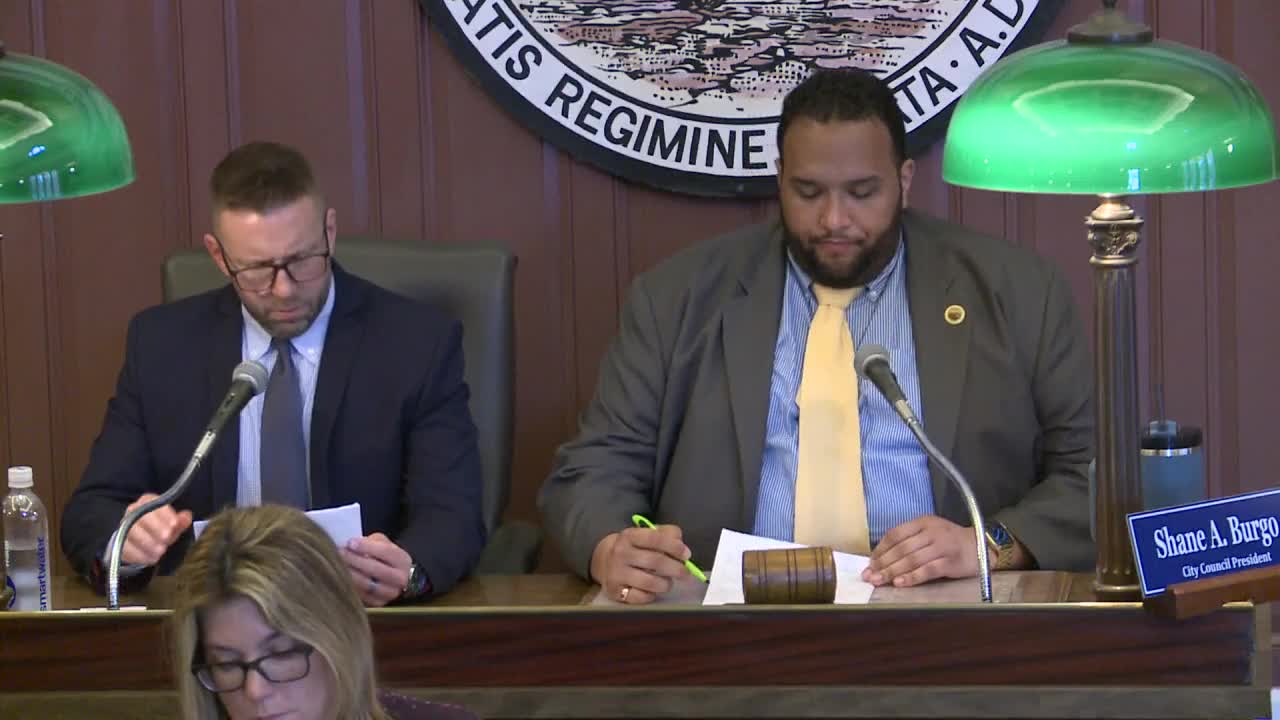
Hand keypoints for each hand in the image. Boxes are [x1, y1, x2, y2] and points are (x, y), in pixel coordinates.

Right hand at [121, 493, 192, 565]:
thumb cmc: (161, 528)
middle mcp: (133, 511)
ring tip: (161, 551)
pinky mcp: (118, 543)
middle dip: (155, 528)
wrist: (143, 541)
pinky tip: (151, 558)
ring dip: (147, 543)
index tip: (174, 524)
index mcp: (147, 502)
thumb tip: (187, 516)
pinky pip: (126, 548)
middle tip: (167, 538)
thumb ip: (180, 521)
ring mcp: (123, 527)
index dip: (164, 514)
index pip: (152, 502)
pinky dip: (139, 555)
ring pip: (132, 532)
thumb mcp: (173, 523)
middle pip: (140, 517)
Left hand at [342, 533, 411, 606]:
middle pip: (376, 569)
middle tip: (340, 553)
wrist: (391, 578)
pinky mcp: (377, 604)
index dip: (367, 546)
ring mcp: (389, 594)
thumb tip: (352, 545)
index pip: (386, 551)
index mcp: (403, 561)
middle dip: (355, 560)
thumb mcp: (383, 544)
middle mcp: (400, 579)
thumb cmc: (384, 557)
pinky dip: (349, 585)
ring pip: (367, 584)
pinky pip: (361, 595)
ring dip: (350, 573)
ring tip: (337, 564)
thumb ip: (372, 542)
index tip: (350, 543)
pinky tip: (341, 577)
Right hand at [590, 524, 691, 604]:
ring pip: (650, 582)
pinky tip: (653, 591)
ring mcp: (616, 573)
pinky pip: (640, 597)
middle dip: (676, 568)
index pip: (655, 538)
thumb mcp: (646, 535)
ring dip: (665, 584)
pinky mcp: (615, 591)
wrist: (603, 560)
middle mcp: (620, 553)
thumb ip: (667, 535)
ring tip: (668, 582)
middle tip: (685, 574)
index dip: (674, 547)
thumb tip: (682, 547)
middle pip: (655, 561)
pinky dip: (651, 595)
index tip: (686, 555)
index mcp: (629, 535)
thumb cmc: (633, 548)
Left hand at [862, 515, 978, 587]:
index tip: (869, 563)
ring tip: (879, 581)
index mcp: (922, 522)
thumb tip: (882, 557)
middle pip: (901, 548)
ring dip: (892, 571)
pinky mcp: (951, 562)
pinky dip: (912, 577)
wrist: (981, 545)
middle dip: (882, 563)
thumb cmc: (950, 541)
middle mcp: (931, 532)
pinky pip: (928, 570)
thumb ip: (910, 540)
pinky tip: (900, 583)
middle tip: (868, 576)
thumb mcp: (929, 532)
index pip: (895, 534)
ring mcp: (941, 547)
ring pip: (912, 559)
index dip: (880, 549)